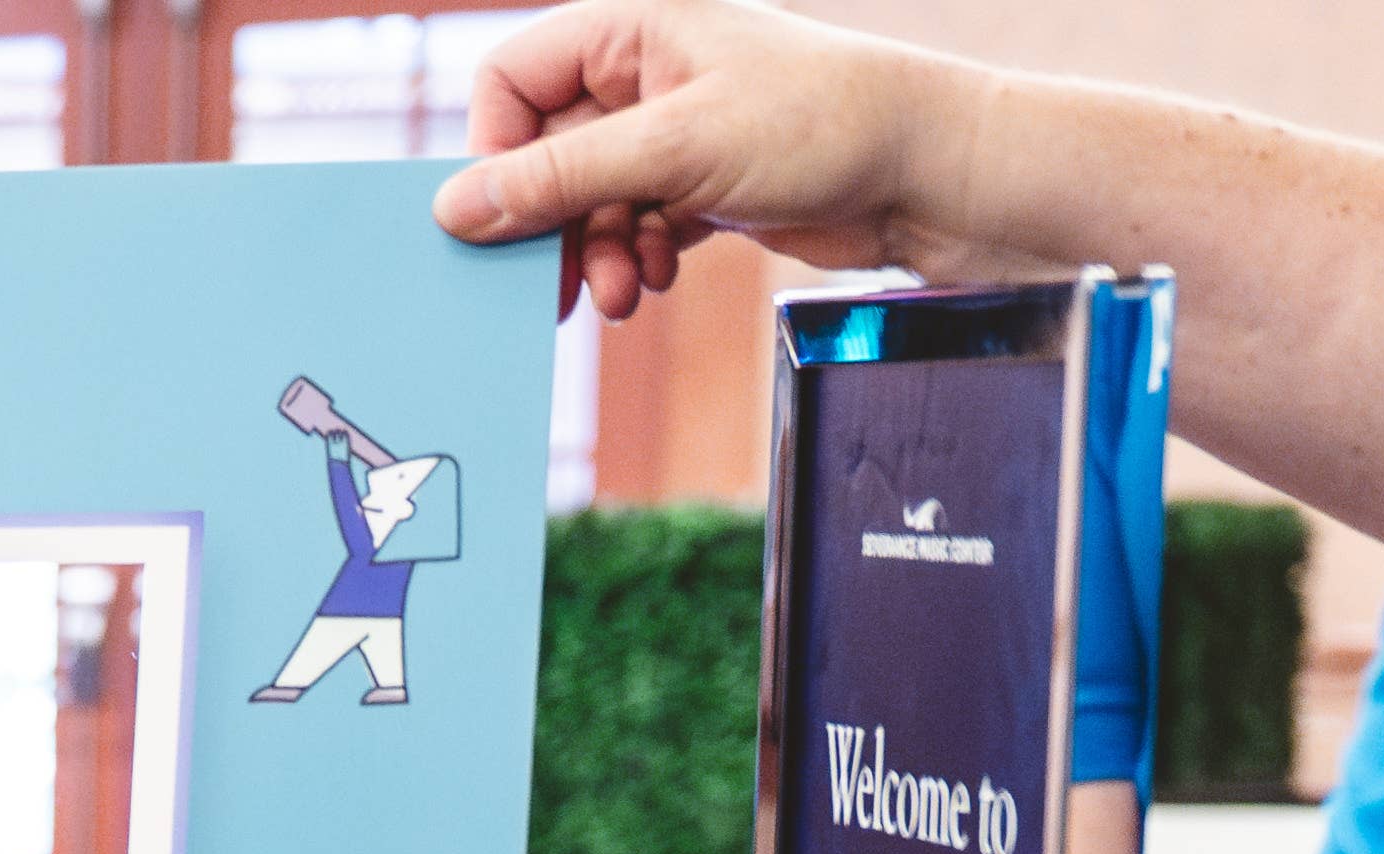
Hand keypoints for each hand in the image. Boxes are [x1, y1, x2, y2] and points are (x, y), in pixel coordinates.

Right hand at [425, 1, 969, 321]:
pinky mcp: (699, 180)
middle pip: (543, 152)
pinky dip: (631, 259)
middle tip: (552, 290)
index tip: (502, 221)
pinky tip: (657, 280)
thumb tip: (455, 210)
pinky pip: (627, 225)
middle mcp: (645, 70)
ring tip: (622, 295)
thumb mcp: (674, 150)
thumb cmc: (820, 125)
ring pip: (585, 200)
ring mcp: (672, 127)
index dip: (493, 153)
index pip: (511, 80)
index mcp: (632, 26)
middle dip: (550, 225)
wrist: (928, 171)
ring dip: (592, 254)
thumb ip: (559, 180)